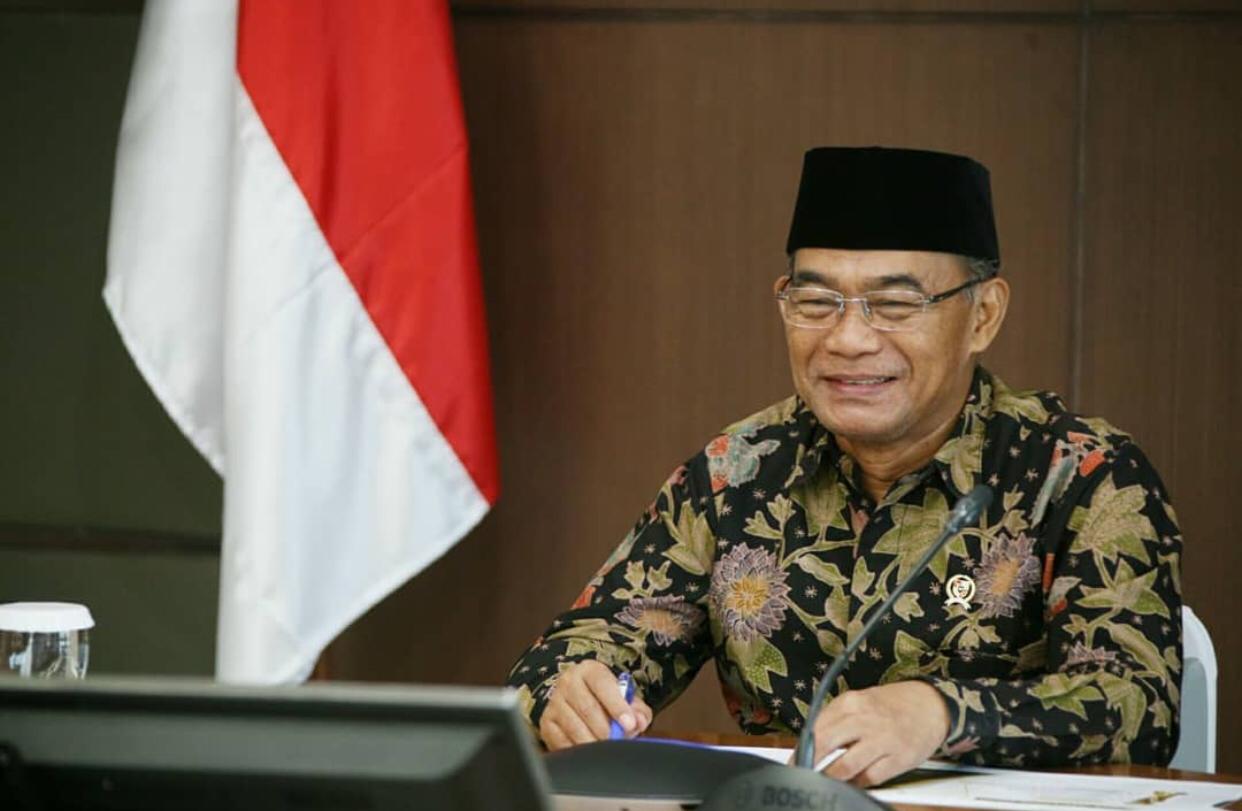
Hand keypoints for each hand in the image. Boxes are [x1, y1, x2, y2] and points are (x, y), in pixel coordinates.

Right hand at [539, 660, 653, 749]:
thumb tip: (639, 721)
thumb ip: (636, 708)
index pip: (602, 684)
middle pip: (589, 709)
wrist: (575, 699)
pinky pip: (563, 742)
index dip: (617, 705)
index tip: (629, 724)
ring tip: (606, 748)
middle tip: (619, 741)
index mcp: (589, 670)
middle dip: (608, 730)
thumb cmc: (603, 699)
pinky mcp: (546, 723)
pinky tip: (589, 752)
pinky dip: (579, 750)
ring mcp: (555, 703)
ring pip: (576, 728)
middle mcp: (568, 682)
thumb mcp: (622, 697)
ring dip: (594, 743)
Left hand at [806, 681, 949, 787]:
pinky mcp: (899, 758)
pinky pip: (869, 778)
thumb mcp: (860, 701)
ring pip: (844, 766)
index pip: (816, 728)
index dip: (802, 747)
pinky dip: (856, 784)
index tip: (794, 760)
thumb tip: (809, 742)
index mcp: (851, 702)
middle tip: (801, 774)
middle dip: (808, 763)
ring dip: (830, 778)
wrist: (932, 705)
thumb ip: (837, 718)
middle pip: (824, 744)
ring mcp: (883, 740)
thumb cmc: (891, 705)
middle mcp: (865, 719)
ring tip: (823, 783)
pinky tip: (851, 784)